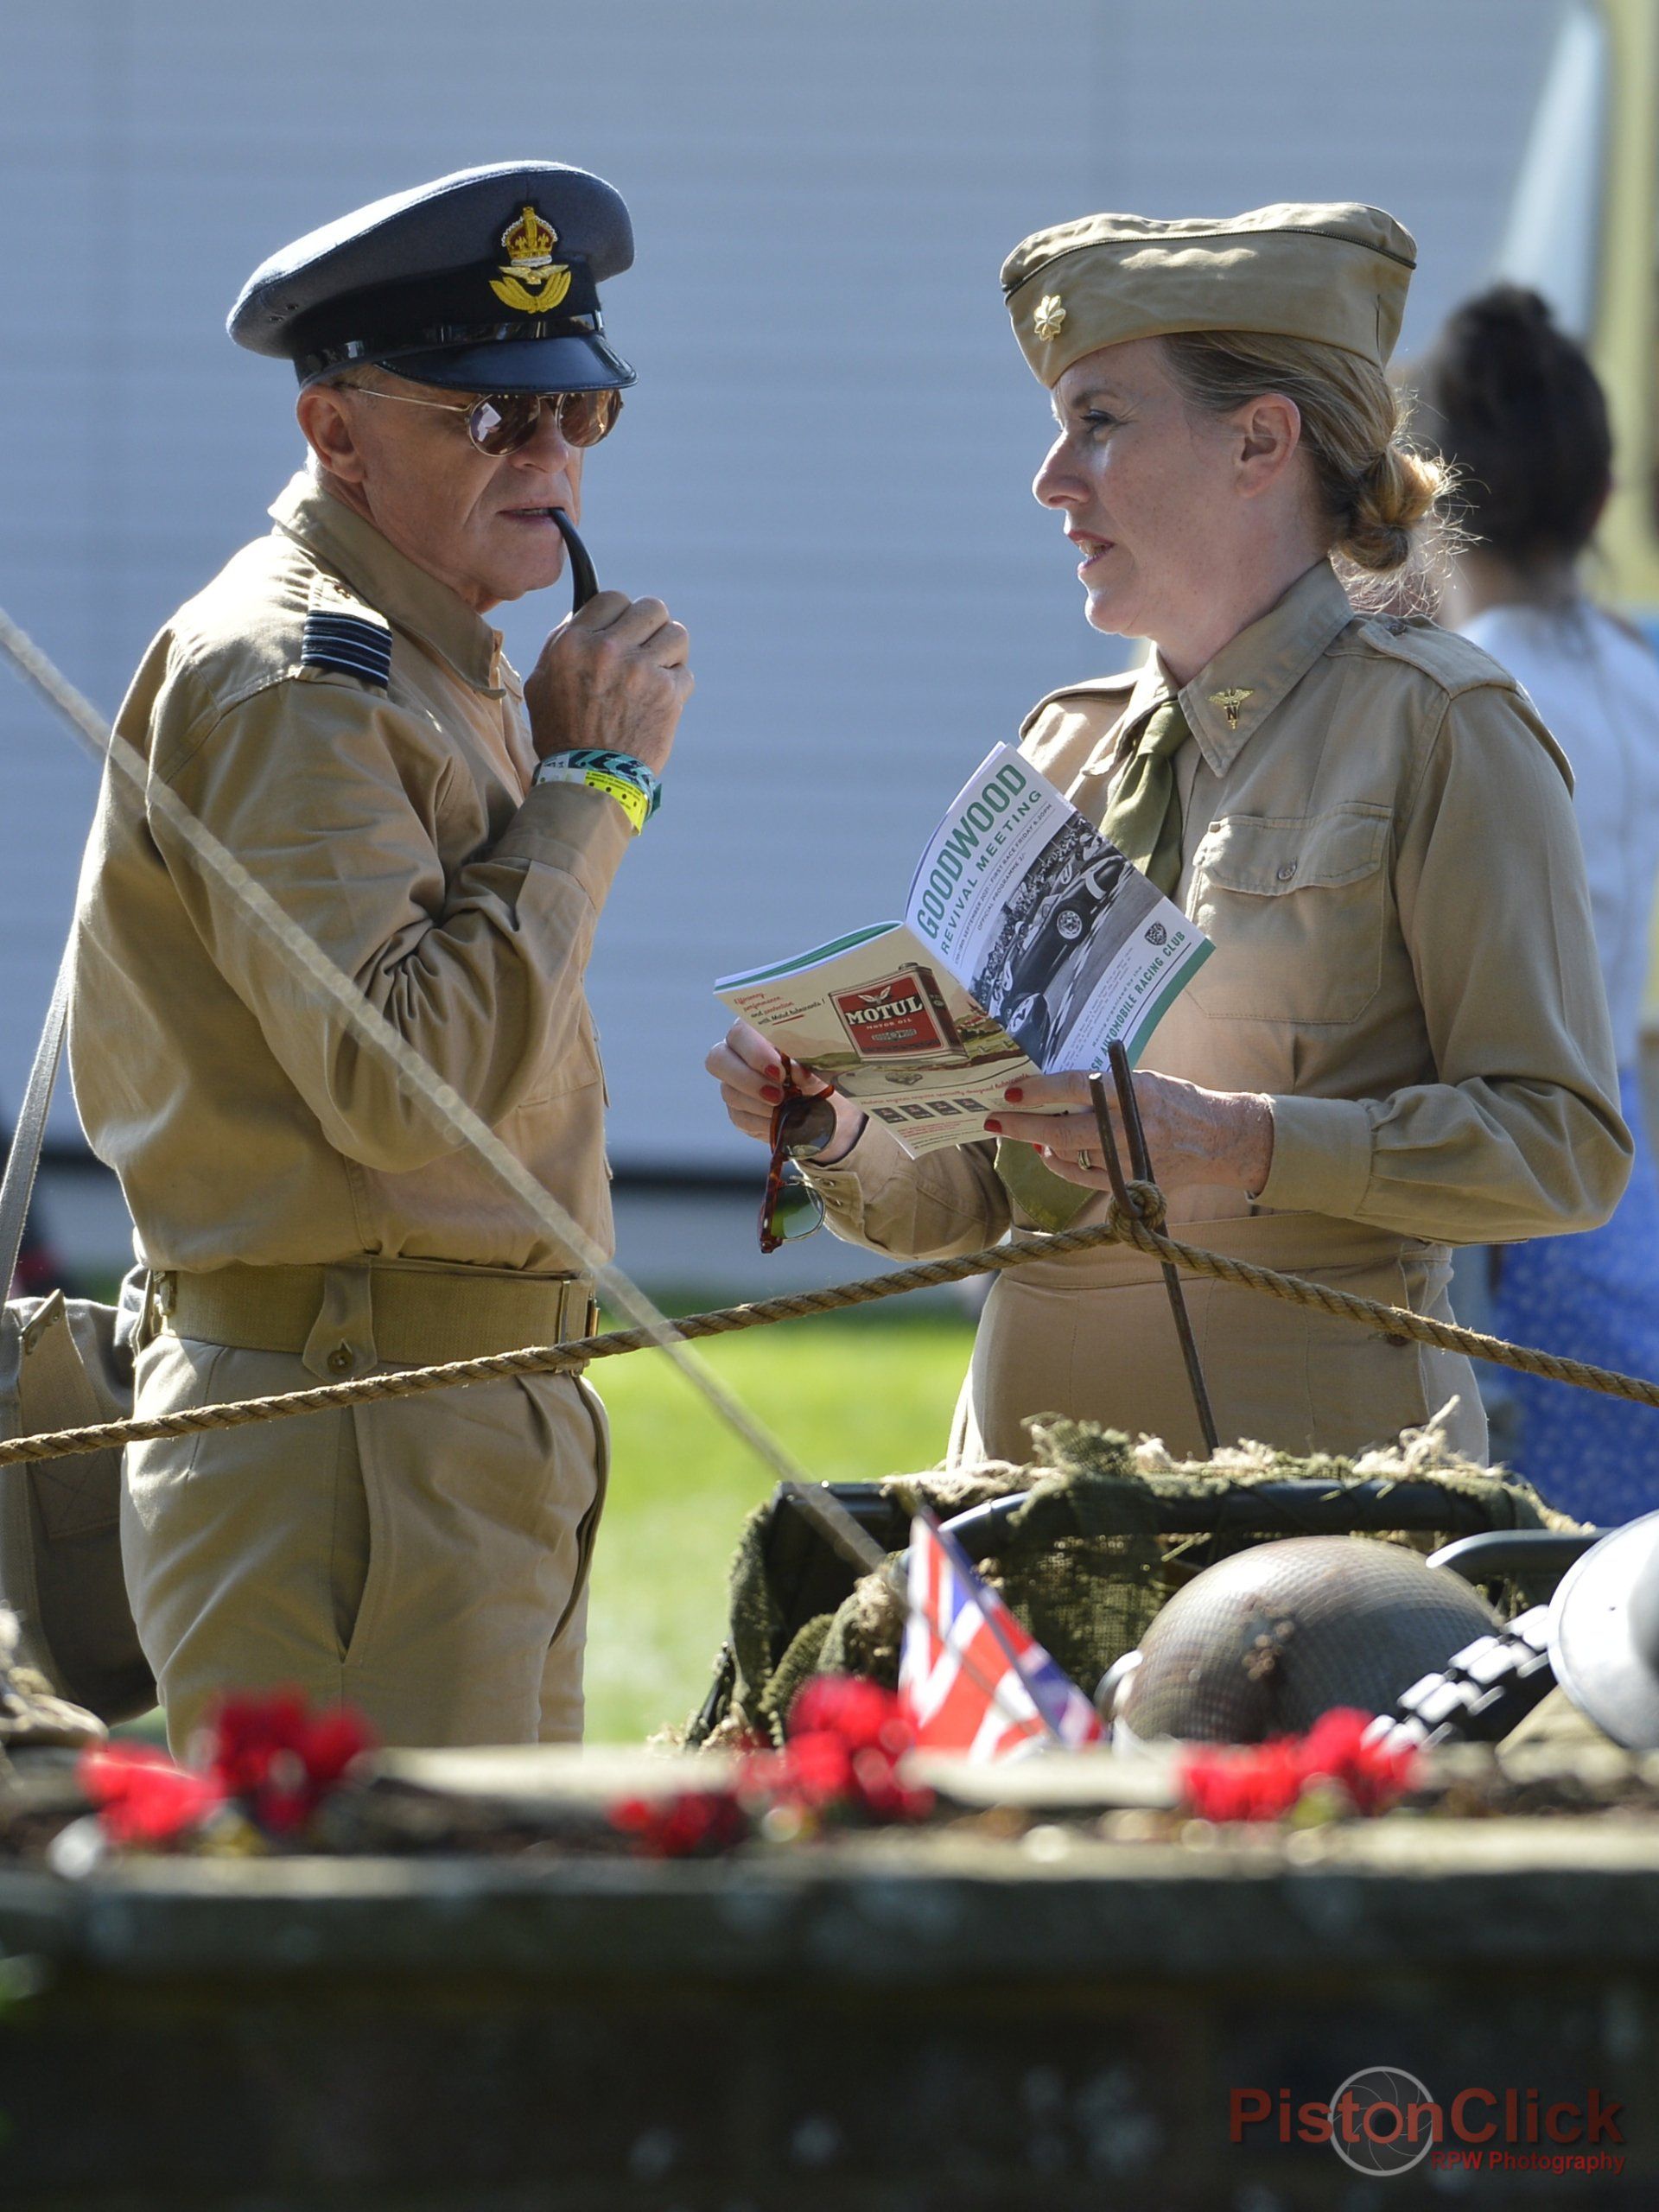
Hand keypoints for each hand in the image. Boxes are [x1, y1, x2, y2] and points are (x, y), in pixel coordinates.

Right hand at [524, 590, 691, 773]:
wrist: (588, 779)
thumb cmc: (561, 734)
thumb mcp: (542, 682)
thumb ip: (561, 643)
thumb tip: (584, 615)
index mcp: (574, 642)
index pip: (612, 598)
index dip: (620, 613)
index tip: (621, 631)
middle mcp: (608, 649)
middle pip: (651, 608)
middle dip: (651, 626)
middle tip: (646, 647)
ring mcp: (641, 670)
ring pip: (676, 634)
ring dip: (670, 651)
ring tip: (659, 670)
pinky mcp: (667, 694)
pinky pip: (685, 673)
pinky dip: (677, 686)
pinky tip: (662, 700)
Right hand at [705, 1018, 866, 1160]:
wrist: (829, 1107)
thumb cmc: (821, 1074)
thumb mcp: (820, 1064)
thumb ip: (807, 1061)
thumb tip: (797, 1070)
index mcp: (757, 1031)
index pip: (740, 1032)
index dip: (755, 1052)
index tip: (780, 1070)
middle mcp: (738, 1053)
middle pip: (718, 1059)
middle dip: (748, 1078)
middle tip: (777, 1093)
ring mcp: (734, 1083)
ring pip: (729, 1092)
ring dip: (758, 1103)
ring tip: (784, 1108)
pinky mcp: (738, 1111)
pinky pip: (739, 1117)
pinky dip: (762, 1121)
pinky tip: (780, 1120)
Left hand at [984, 1068, 1273, 1198]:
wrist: (1218, 1139)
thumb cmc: (1175, 1101)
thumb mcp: (1144, 1079)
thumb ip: (1104, 1084)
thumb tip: (1050, 1085)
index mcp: (1134, 1091)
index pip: (1076, 1087)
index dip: (1040, 1089)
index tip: (1011, 1089)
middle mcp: (1130, 1127)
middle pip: (1064, 1129)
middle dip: (1021, 1123)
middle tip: (992, 1119)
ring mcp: (1130, 1159)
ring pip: (1070, 1155)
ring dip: (1038, 1142)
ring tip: (1018, 1129)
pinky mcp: (1131, 1182)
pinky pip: (1083, 1178)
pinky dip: (1060, 1165)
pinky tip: (1045, 1152)